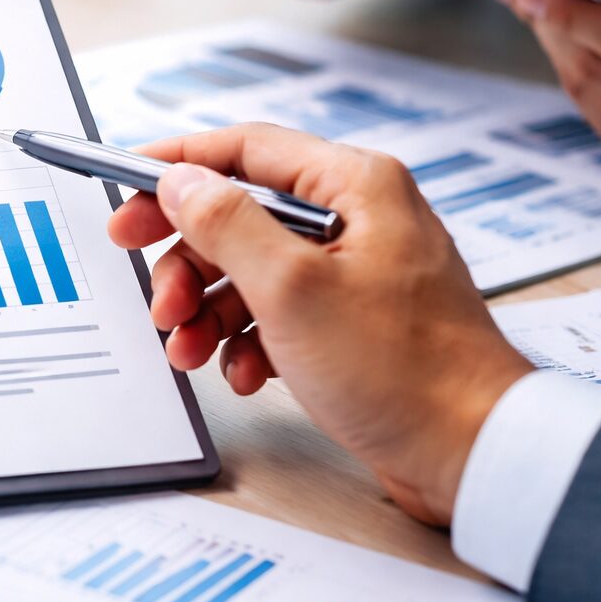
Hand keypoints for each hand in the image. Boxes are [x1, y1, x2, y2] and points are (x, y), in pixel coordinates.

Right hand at [107, 125, 531, 524]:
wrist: (473, 452)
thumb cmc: (405, 371)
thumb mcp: (291, 289)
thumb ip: (226, 225)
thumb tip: (181, 181)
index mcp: (356, 185)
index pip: (246, 149)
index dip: (178, 166)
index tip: (127, 187)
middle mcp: (360, 218)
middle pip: (242, 215)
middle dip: (190, 262)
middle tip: (155, 294)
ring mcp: (358, 272)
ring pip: (254, 270)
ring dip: (211, 311)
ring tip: (189, 350)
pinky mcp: (356, 322)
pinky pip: (280, 313)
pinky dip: (249, 341)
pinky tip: (246, 373)